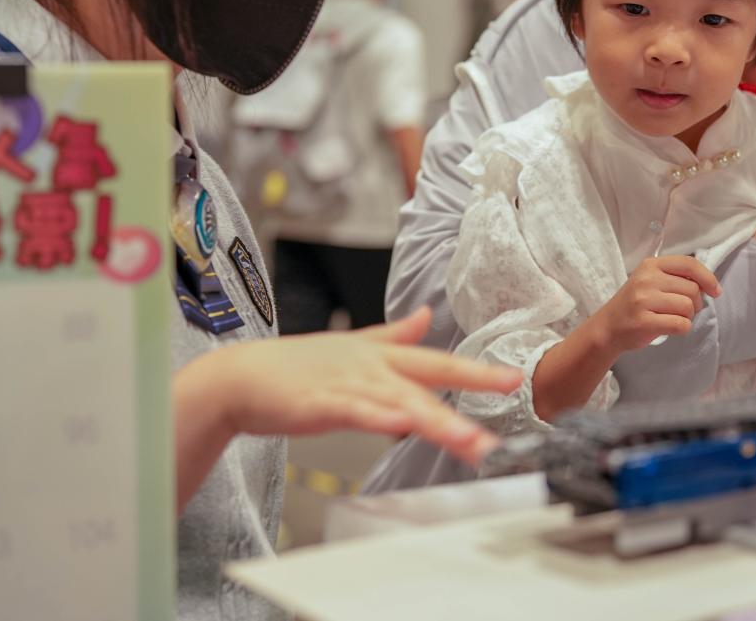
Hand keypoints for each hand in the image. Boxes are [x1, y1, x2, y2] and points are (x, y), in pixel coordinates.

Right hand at [215, 308, 521, 465]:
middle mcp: (371, 366)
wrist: (242, 377)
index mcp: (381, 354)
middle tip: (505, 405)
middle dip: (470, 390)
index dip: (476, 369)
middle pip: (429, 378)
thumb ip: (393, 333)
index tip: (513, 377)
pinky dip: (379, 417)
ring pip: (401, 401)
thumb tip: (426, 315)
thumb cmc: (296, 367)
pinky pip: (356, 412)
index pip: (437, 361)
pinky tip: (401, 426)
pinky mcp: (322, 403)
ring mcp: (348, 383)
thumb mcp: (352, 344)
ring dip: (437, 420)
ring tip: (470, 438)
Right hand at [590, 255, 719, 354]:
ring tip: (673, 318)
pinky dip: (682, 329)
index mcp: (651, 265)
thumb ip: (675, 277)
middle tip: (684, 310)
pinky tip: (671, 328)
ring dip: (688, 317)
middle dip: (696, 303)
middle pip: (692, 289)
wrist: (608, 327)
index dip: (708, 278)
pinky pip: (680, 324)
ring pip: (688, 307)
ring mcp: (643, 300)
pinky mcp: (643, 321)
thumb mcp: (650, 281)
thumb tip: (709, 284)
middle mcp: (646, 279)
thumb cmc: (635, 304)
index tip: (715, 291)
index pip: (689, 264)